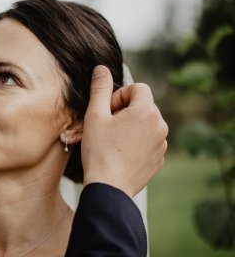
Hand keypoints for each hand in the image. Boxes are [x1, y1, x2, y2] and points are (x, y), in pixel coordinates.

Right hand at [81, 65, 167, 196]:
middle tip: (105, 127)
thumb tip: (101, 68)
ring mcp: (162, 143)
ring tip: (111, 142)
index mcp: (146, 111)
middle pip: (142, 106)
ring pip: (145, 124)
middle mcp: (160, 125)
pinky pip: (148, 142)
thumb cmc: (99, 152)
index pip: (138, 88)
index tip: (106, 111)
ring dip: (130, 127)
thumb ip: (100, 89)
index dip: (119, 96)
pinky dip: (135, 143)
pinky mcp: (159, 158)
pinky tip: (119, 154)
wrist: (109, 188)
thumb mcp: (94, 116)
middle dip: (124, 111)